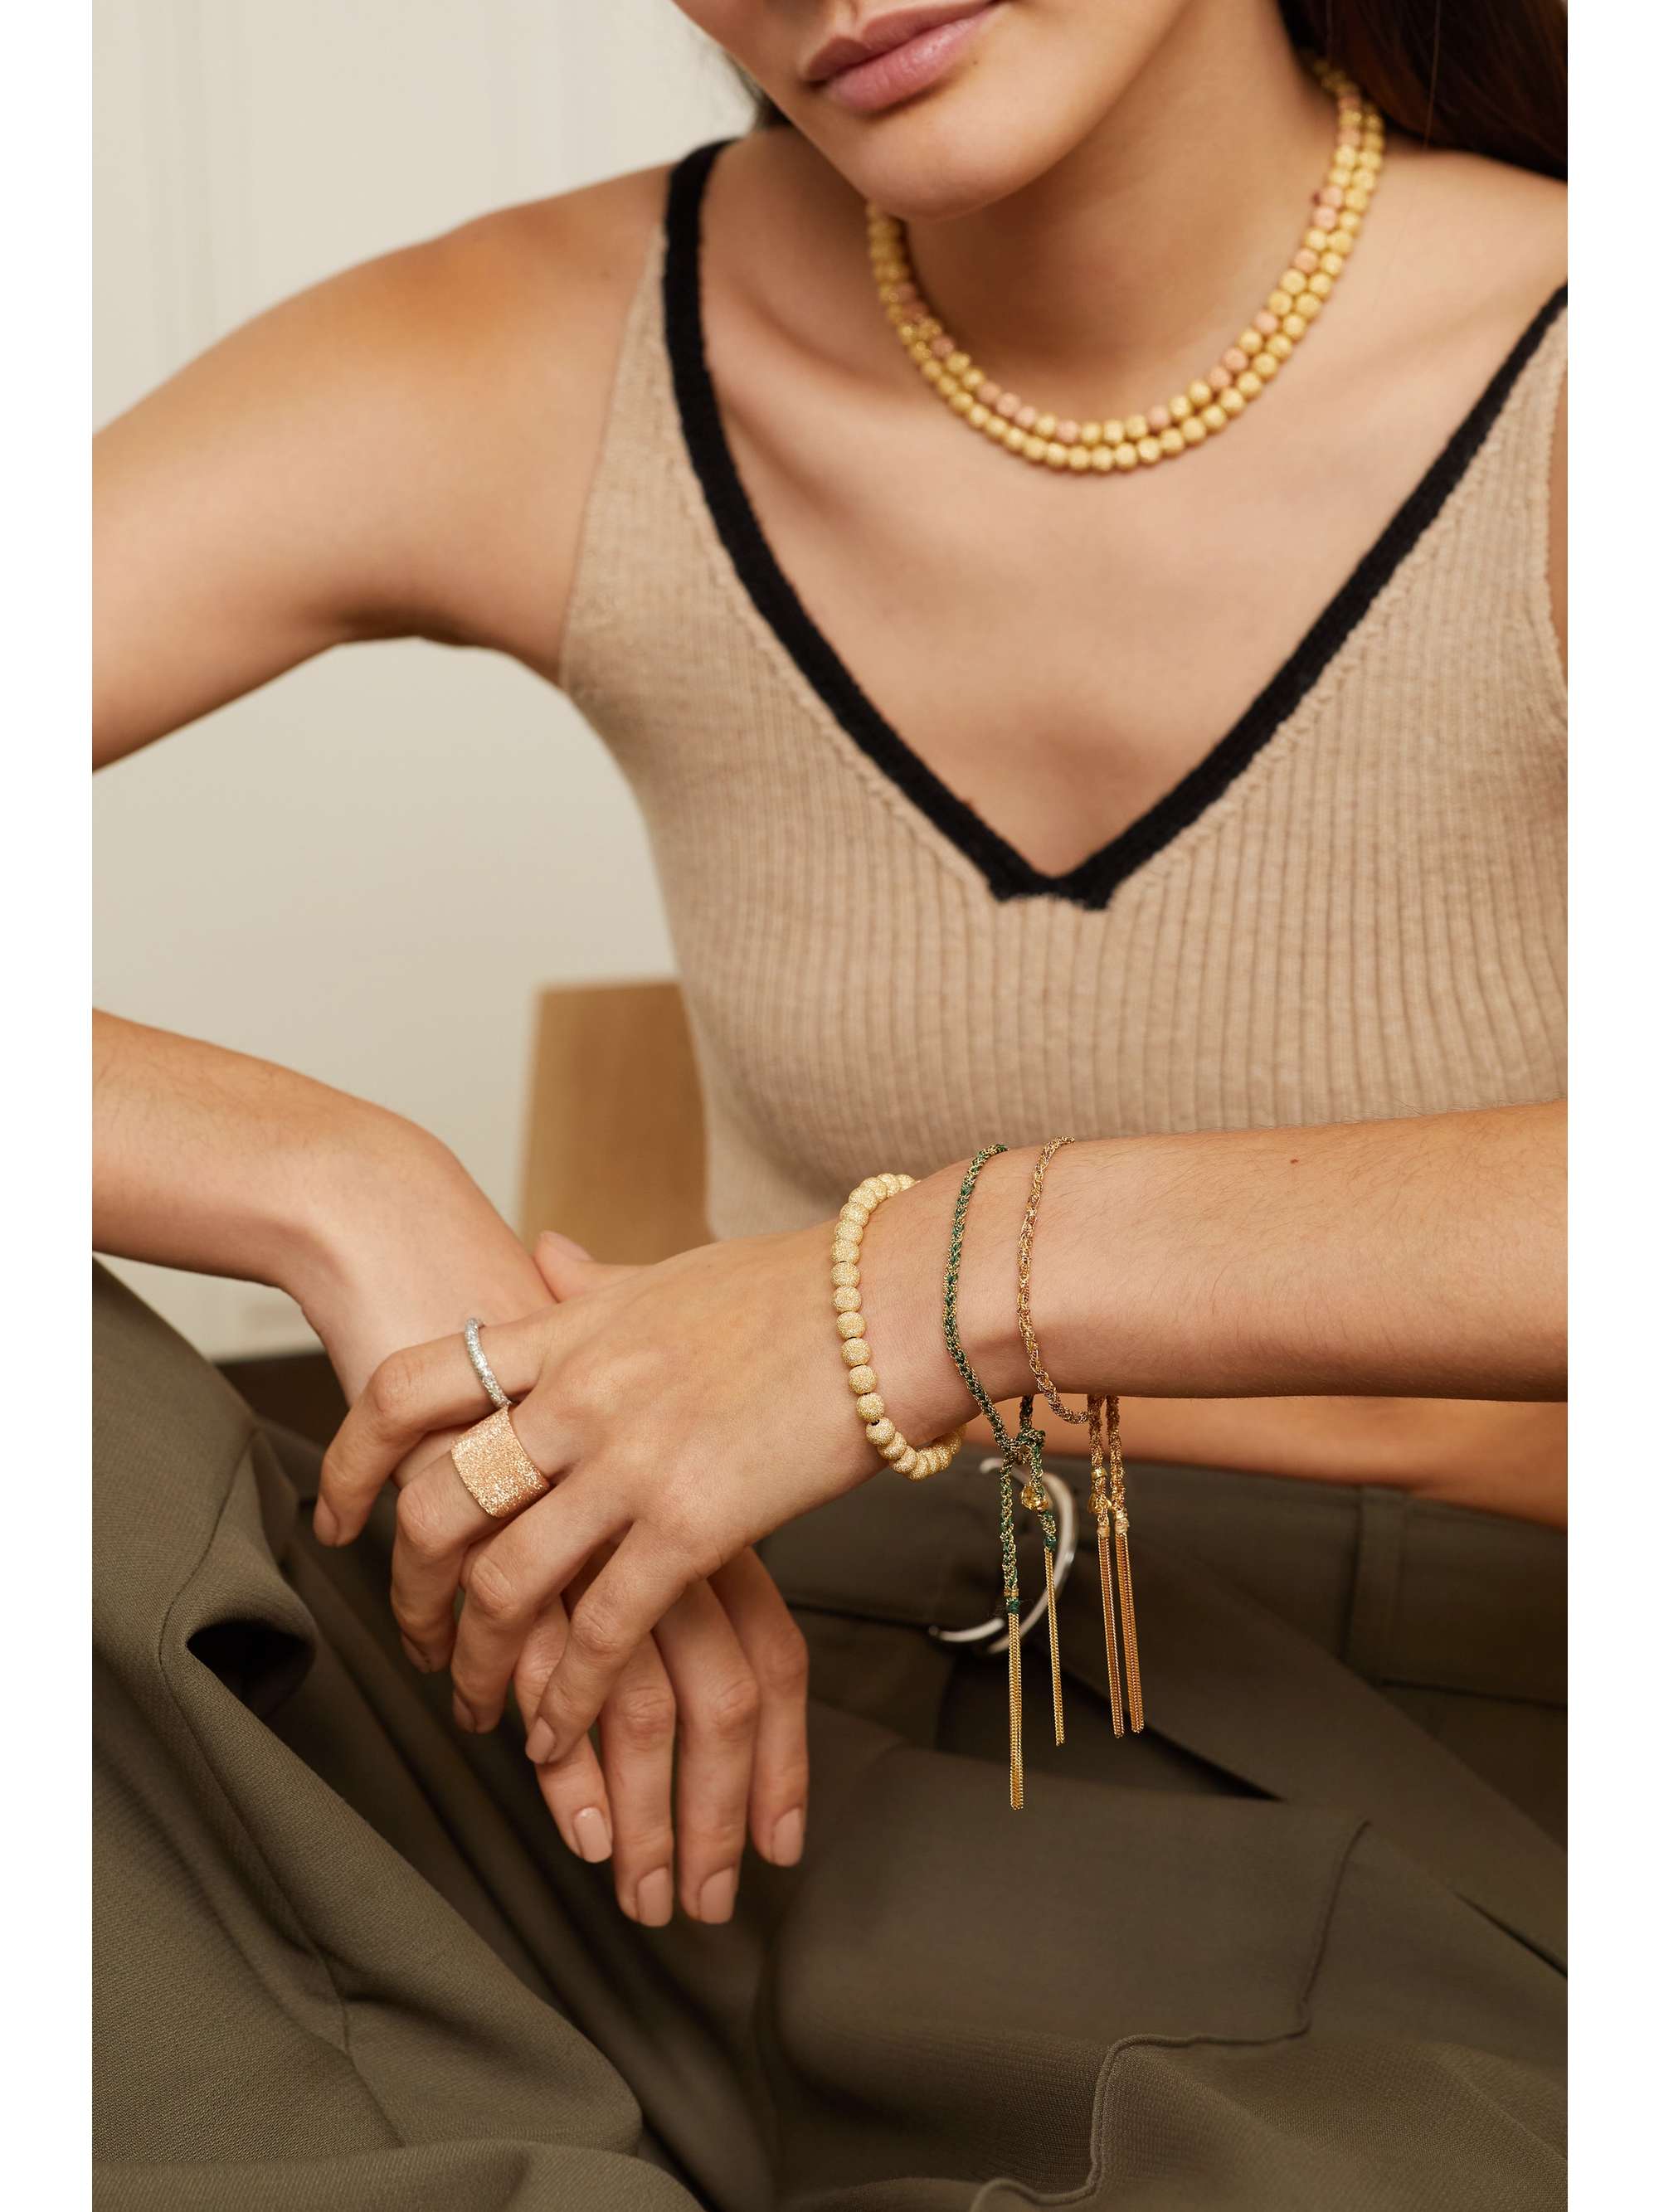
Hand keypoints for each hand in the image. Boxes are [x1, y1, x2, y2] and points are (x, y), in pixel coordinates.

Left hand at [316, 1202, 953, 1835]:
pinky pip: (601, 1628)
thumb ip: (592, 1282)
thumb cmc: (796, 1285)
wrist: (893, 1299)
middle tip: (414, 1638)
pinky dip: (567, 1694)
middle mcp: (578, 1394)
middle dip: (408, 1588)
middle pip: (438, 1502)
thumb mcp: (667, 1273)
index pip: (410, 1385)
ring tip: (478, 1706)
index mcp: (565, 1330)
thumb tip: (542, 1254)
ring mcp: (630, 1458)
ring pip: (505, 1581)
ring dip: (478, 1662)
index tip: (334, 1512)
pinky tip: (559, 1730)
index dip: (349, 1456)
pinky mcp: (694, 1521)